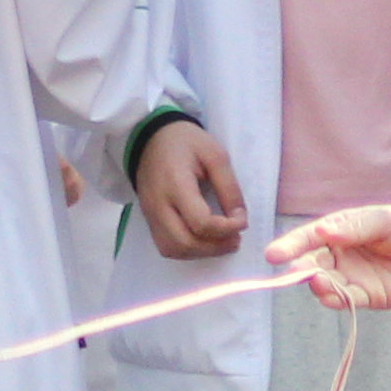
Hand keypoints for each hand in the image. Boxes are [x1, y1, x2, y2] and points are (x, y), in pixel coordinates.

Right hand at [140, 120, 248, 259]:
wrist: (150, 138)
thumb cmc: (185, 142)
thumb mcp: (215, 155)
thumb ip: (229, 187)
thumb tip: (240, 219)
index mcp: (175, 184)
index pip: (201, 223)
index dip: (226, 229)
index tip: (242, 221)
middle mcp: (158, 204)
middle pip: (185, 243)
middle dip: (215, 247)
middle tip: (236, 239)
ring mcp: (150, 215)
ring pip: (174, 250)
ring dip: (202, 253)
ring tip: (223, 242)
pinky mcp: (149, 220)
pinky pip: (166, 246)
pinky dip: (188, 250)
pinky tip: (205, 241)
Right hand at [264, 199, 390, 306]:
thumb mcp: (385, 219)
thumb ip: (355, 227)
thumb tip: (324, 233)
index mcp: (340, 231)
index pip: (309, 237)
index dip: (291, 245)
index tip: (273, 255)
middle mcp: (340, 255)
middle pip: (312, 262)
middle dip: (301, 268)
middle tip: (294, 271)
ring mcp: (351, 277)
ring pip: (325, 283)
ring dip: (318, 285)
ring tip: (319, 282)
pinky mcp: (366, 297)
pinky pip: (346, 300)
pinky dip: (336, 300)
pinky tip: (330, 296)